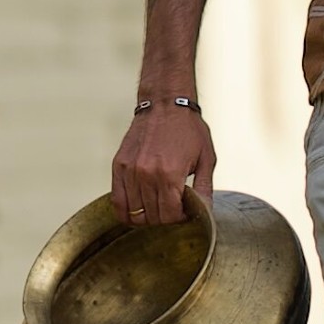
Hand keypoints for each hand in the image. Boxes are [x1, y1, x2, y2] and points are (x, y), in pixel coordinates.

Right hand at [112, 100, 216, 226]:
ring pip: (134, 212)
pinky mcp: (119, 166)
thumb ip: (204, 188)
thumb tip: (206, 212)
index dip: (178, 219)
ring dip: (147, 216)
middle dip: (164, 219)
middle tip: (172, 210)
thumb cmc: (188, 129)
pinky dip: (126, 211)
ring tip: (157, 207)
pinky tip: (138, 210)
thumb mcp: (206, 158)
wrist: (165, 104)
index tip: (183, 213)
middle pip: (152, 217)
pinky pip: (117, 200)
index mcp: (170, 174)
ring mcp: (130, 171)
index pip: (169, 216)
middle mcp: (147, 175)